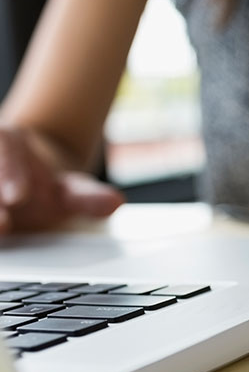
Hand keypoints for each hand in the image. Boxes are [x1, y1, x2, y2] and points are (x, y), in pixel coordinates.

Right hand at [0, 127, 124, 232]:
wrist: (21, 187)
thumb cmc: (42, 188)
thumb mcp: (70, 190)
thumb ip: (88, 197)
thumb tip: (114, 202)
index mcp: (5, 140)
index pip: (3, 147)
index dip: (10, 170)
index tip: (19, 196)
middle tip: (3, 225)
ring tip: (1, 231)